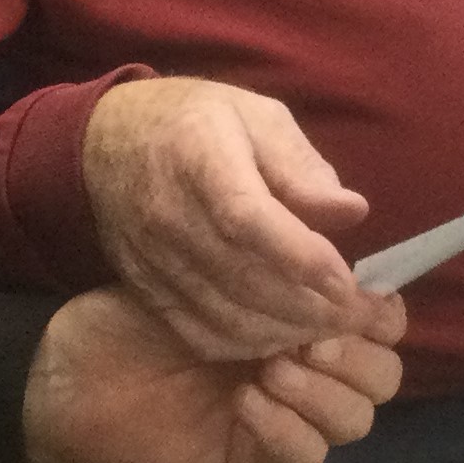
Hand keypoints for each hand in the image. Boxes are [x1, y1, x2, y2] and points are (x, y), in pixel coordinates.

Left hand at [22, 282, 405, 462]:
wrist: (62, 377)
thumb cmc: (125, 315)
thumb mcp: (201, 269)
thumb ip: (273, 256)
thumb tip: (346, 218)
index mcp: (298, 320)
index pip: (381, 324)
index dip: (379, 312)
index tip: (349, 292)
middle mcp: (301, 369)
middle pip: (383, 377)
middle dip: (358, 353)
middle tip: (310, 335)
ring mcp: (281, 419)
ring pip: (355, 419)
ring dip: (325, 390)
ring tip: (271, 365)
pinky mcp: (253, 460)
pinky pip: (305, 455)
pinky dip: (287, 427)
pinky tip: (246, 400)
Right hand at [82, 77, 373, 358]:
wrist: (106, 141)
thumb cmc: (196, 121)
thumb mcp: (255, 117)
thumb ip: (301, 167)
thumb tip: (353, 212)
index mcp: (199, 158)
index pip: (248, 219)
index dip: (301, 257)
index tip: (348, 282)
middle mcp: (169, 214)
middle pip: (243, 278)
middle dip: (308, 306)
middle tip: (357, 314)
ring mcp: (152, 258)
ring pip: (225, 314)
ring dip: (285, 331)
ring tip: (328, 328)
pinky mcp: (145, 287)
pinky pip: (199, 332)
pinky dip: (247, 345)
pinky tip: (280, 336)